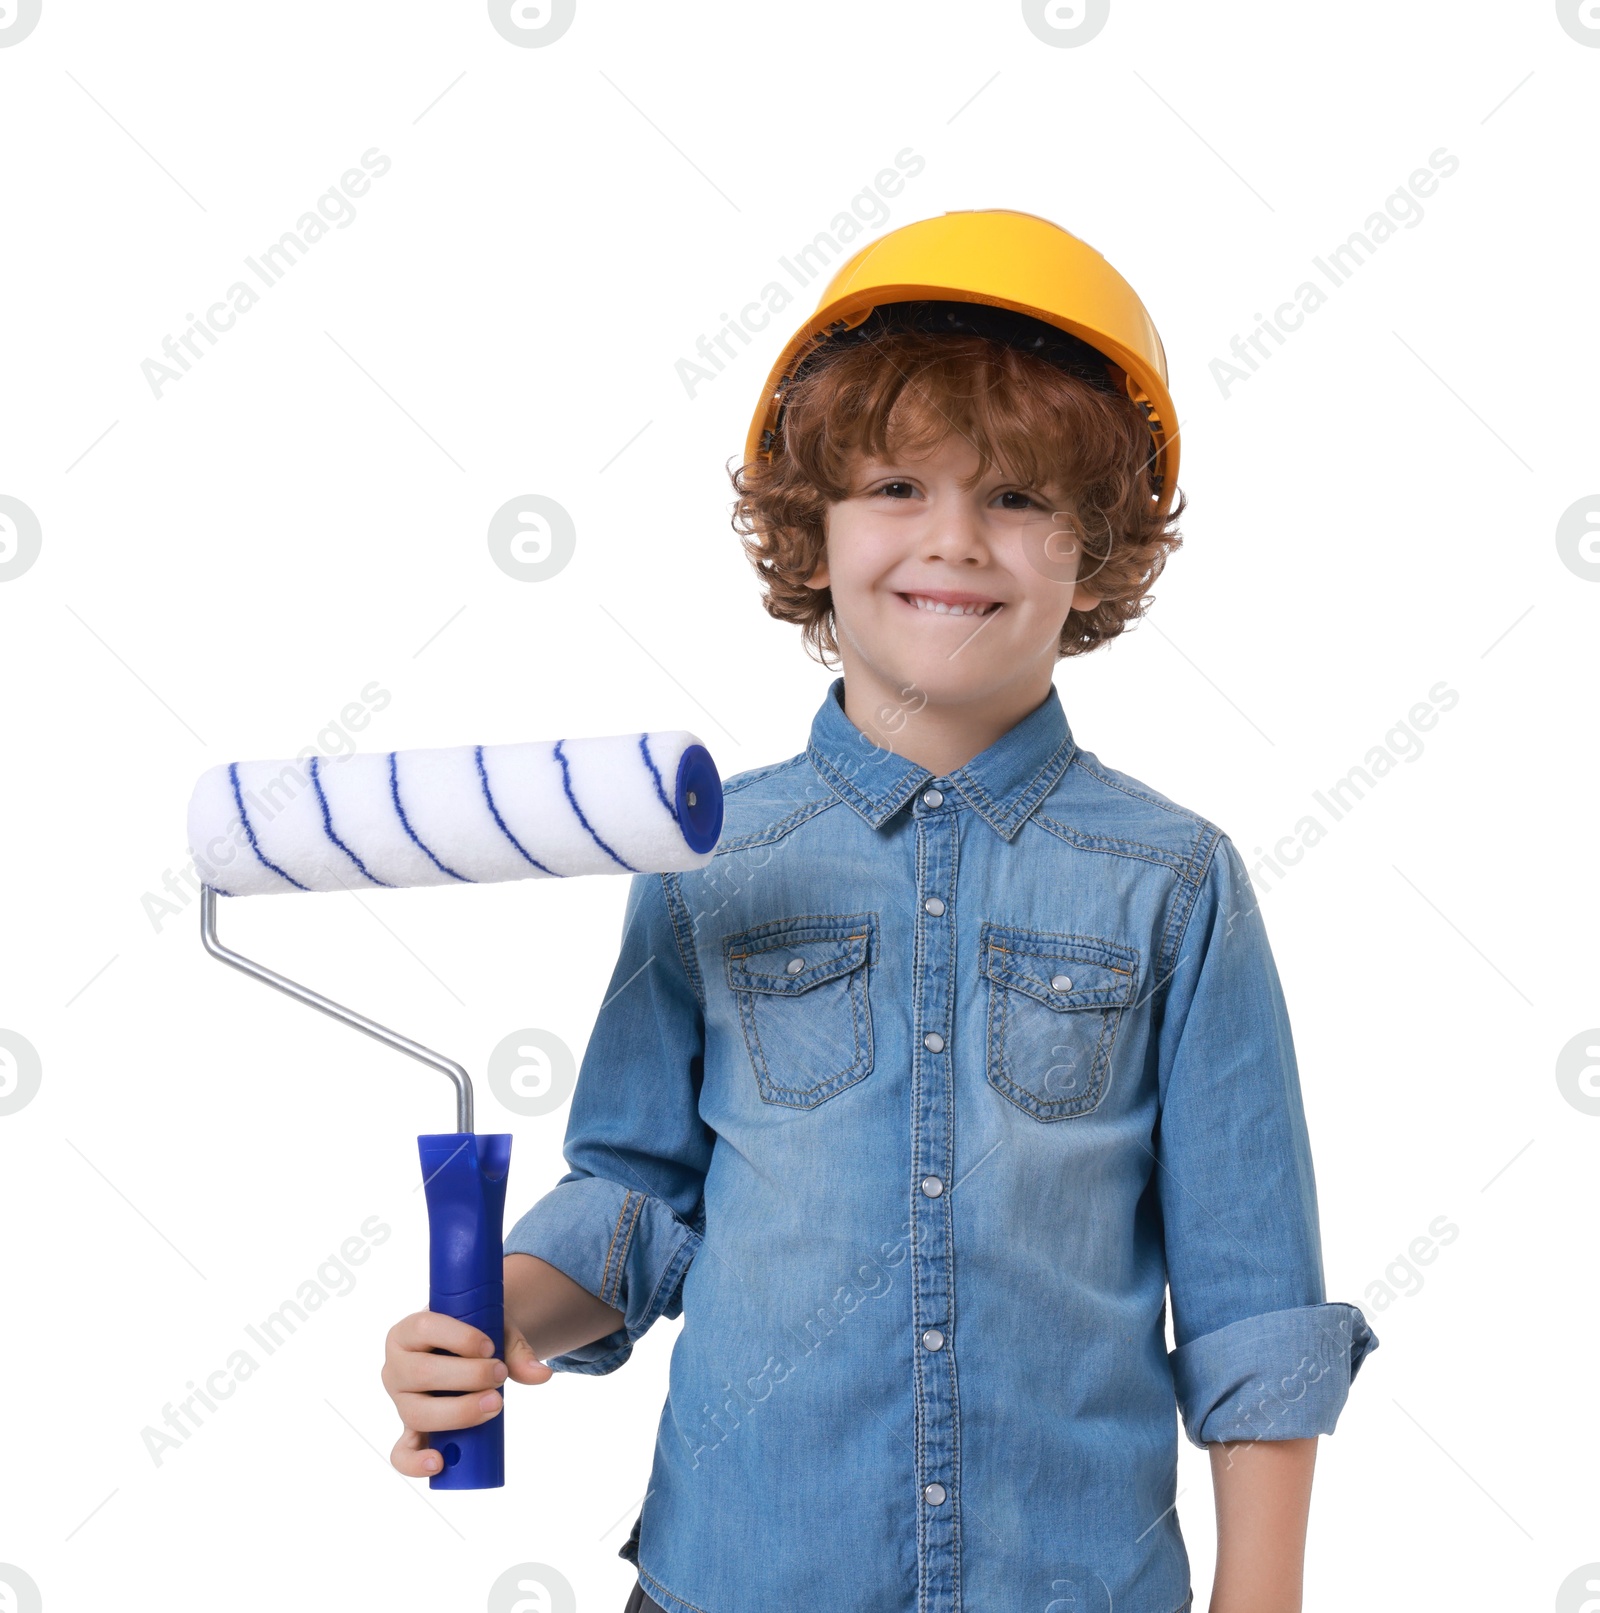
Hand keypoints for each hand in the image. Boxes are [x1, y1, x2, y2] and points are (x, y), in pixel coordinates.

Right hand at [382, 1310, 552, 1478]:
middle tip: (500, 1375)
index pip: (424, 1327)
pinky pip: (402, 1453)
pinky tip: (439, 1463)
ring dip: (458, 1412)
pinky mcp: (409, 1430)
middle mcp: (396, 1367)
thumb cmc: (477, 1337)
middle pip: (420, 1373)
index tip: (490, 1347)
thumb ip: (517, 1351)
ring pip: (417, 1413)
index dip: (458, 1338)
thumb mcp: (495, 1332)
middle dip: (466, 1376)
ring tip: (494, 1405)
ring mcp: (401, 1402)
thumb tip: (543, 1375)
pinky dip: (415, 1462)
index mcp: (409, 1332)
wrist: (470, 1353)